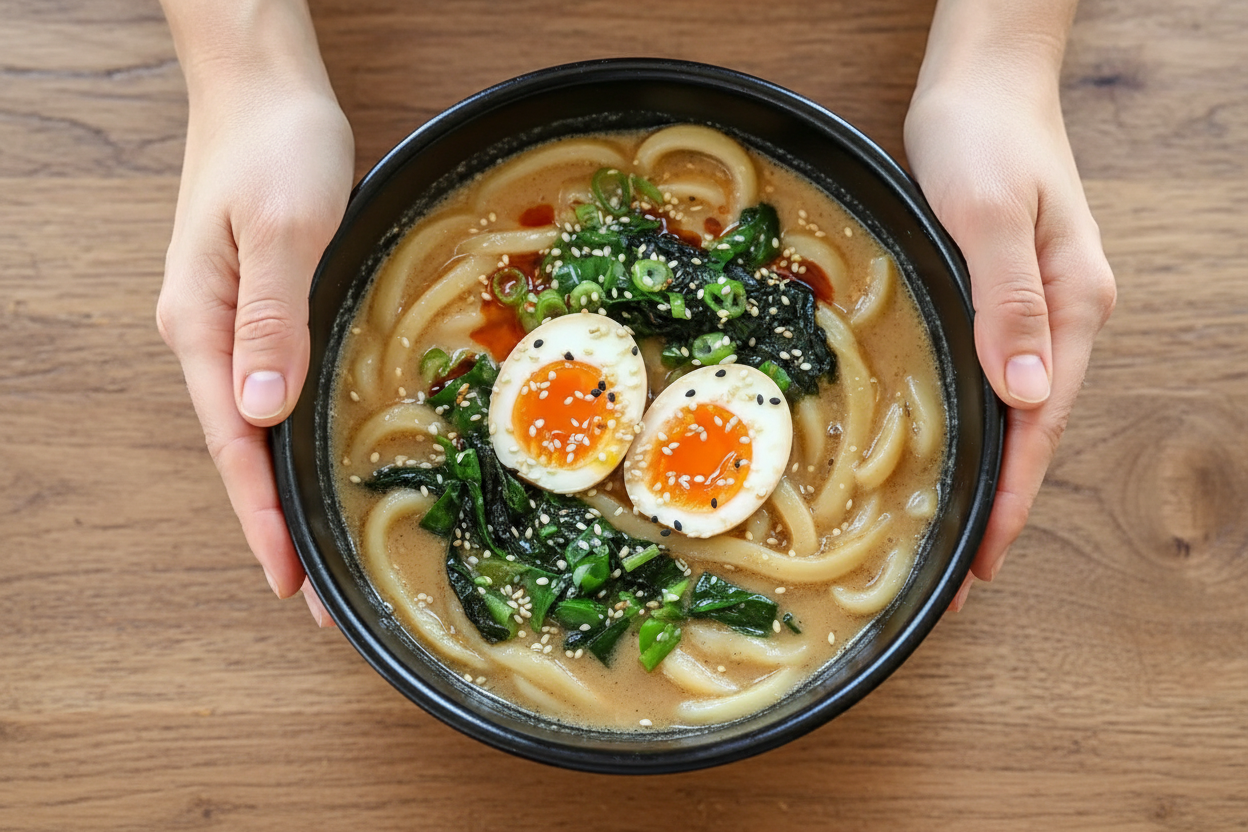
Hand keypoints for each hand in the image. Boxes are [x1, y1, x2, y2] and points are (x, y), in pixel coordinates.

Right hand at [157, 75, 352, 625]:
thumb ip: (272, 319)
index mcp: (204, 328)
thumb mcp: (284, 230)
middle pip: (242, 452)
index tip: (291, 585)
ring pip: (256, 429)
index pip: (234, 448)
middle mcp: (209, 337)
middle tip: (321, 598)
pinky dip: (293, 441)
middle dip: (276, 527)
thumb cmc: (274, 146)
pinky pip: (272, 392)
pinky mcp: (259, 309)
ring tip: (321, 552)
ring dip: (285, 491)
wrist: (263, 89)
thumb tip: (260, 410)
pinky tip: (316, 464)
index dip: (262, 520)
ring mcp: (231, 325)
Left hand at [904, 58, 1115, 609]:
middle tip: (961, 568)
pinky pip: (997, 374)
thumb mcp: (988, 216)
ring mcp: (1037, 307)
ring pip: (1017, 409)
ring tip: (957, 525)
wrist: (984, 82)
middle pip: (1034, 429)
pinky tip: (959, 442)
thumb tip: (1024, 395)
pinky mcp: (1006, 294)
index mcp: (1068, 308)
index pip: (1040, 425)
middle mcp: (1062, 317)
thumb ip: (1009, 304)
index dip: (1013, 497)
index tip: (985, 559)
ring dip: (993, 467)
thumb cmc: (983, 138)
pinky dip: (980, 420)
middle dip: (1004, 500)